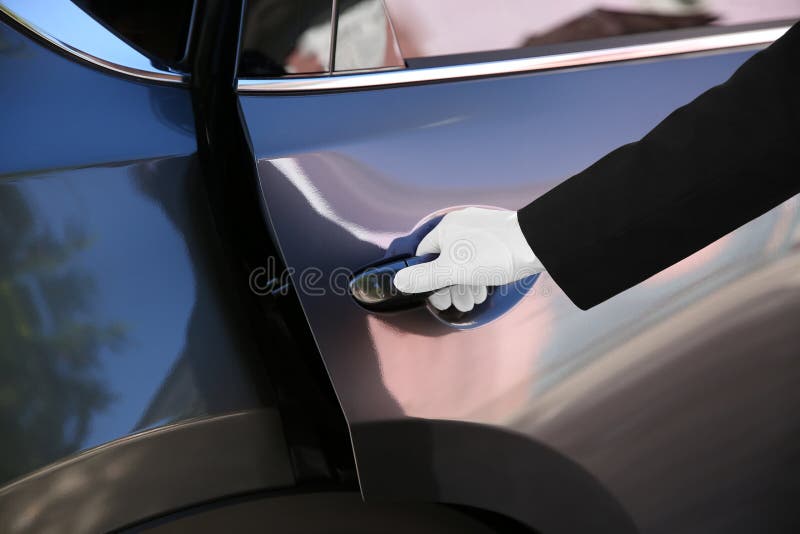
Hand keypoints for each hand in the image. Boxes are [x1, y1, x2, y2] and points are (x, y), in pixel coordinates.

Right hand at [393, 207, 543, 310]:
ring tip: (473, 301)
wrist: (537, 244)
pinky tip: (484, 290)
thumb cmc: (492, 256)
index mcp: (446, 228)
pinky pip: (481, 258)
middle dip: (450, 286)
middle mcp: (461, 225)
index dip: (426, 279)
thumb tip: (398, 281)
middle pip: (446, 260)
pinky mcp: (499, 238)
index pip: (425, 255)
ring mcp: (482, 231)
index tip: (435, 297)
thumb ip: (424, 277)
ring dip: (465, 284)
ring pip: (465, 262)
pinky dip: (479, 275)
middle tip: (455, 305)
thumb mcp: (452, 270)